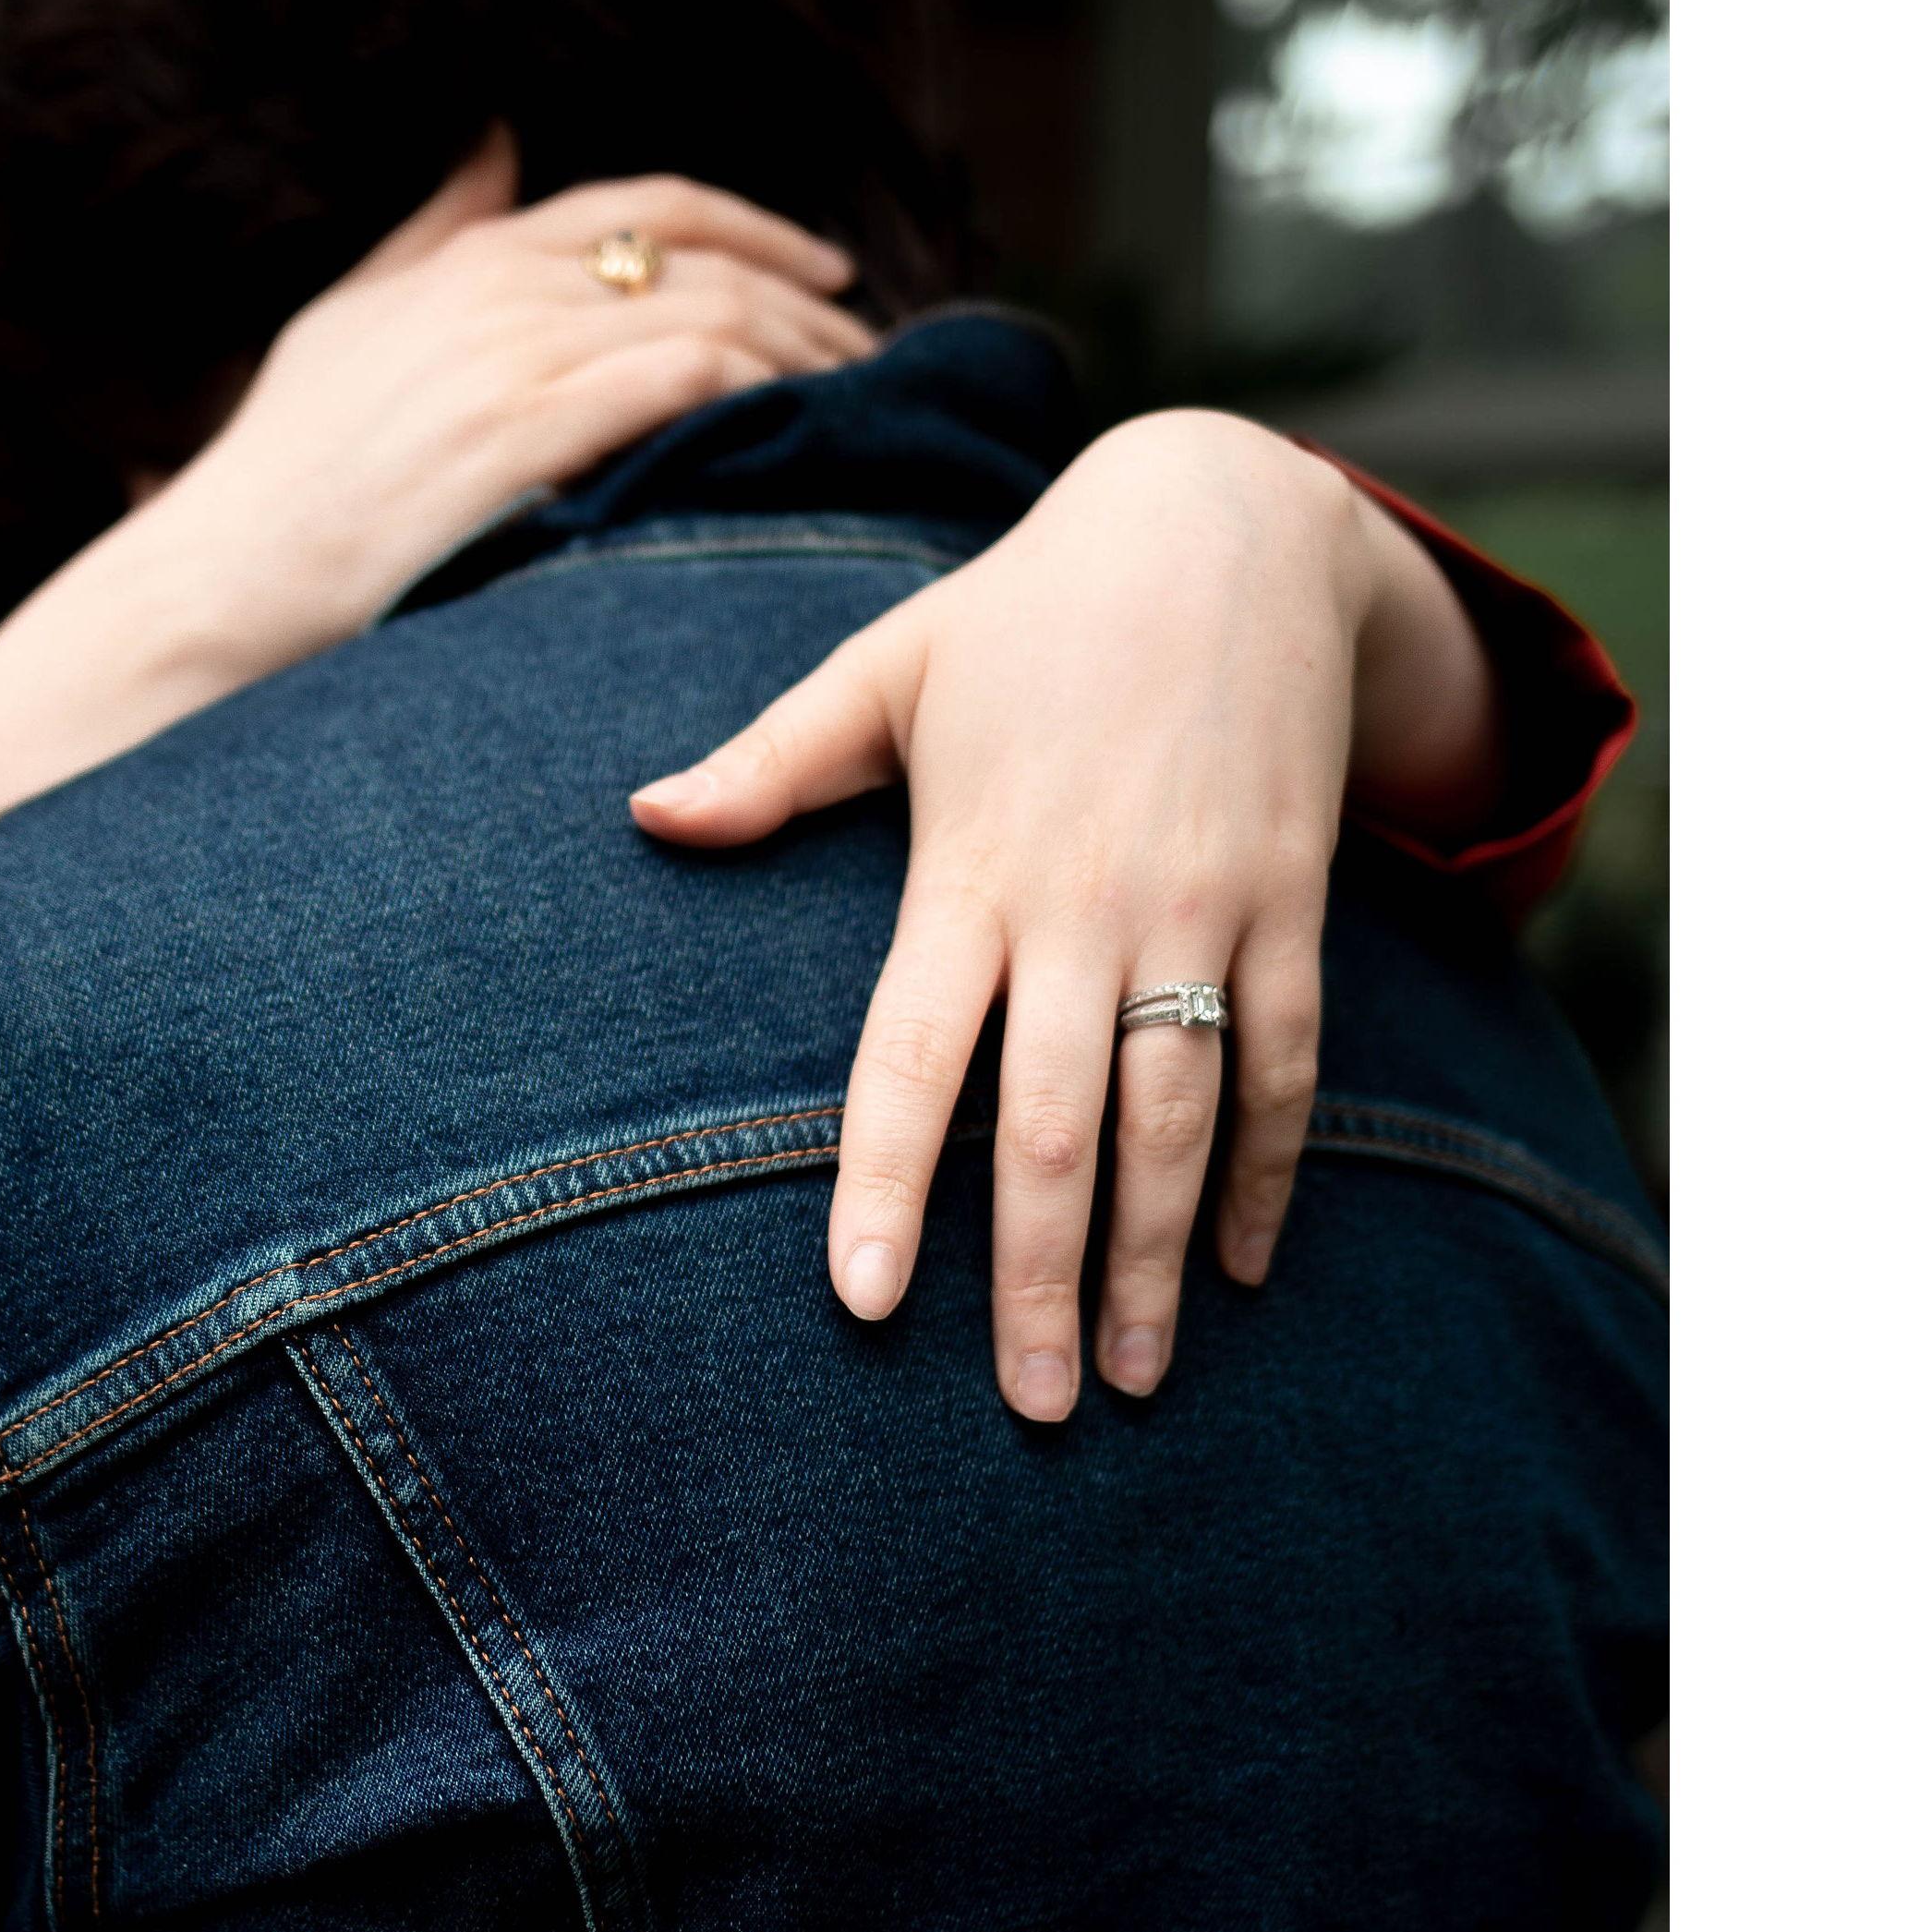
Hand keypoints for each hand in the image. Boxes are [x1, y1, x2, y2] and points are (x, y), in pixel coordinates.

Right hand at [0, 131, 873, 849]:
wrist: (222, 580)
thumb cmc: (281, 472)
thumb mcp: (346, 319)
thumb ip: (432, 225)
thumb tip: (494, 133)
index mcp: (471, 252)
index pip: (651, 206)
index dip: (756, 227)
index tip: (828, 270)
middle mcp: (501, 286)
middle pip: (705, 259)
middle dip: (808, 300)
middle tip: (877, 351)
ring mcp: (515, 356)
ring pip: (713, 315)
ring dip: (805, 355)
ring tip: (864, 402)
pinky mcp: (528, 432)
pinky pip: (686, 378)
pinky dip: (759, 389)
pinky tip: (801, 432)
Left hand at [629, 410, 1503, 1420]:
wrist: (1233, 522)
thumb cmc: (1032, 611)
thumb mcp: (889, 667)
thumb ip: (772, 763)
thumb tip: (643, 817)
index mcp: (969, 871)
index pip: (910, 1056)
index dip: (882, 1182)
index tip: (863, 1303)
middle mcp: (1086, 908)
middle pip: (1052, 1126)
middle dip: (1037, 1278)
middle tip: (1032, 1409)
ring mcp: (1198, 911)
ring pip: (1175, 1117)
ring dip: (1157, 1258)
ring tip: (1136, 1377)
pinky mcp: (1288, 904)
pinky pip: (1284, 1062)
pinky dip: (1265, 1168)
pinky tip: (1243, 1266)